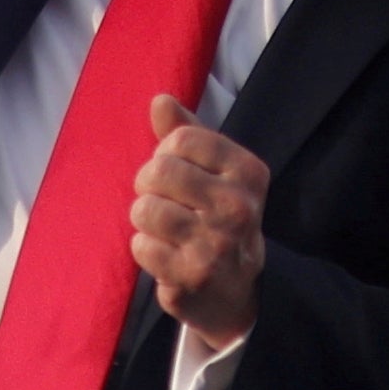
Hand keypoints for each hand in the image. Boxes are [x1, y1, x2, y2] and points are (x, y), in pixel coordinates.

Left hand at [132, 96, 266, 342]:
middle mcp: (238, 206)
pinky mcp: (192, 276)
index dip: (165, 153)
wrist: (236, 289)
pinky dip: (145, 249)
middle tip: (162, 202)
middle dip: (148, 185)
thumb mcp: (213, 171)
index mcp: (248, 171)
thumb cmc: (217, 217)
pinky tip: (165, 255)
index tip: (178, 175)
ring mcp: (216, 244)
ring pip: (145, 208)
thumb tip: (160, 100)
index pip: (180, 138)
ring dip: (144, 219)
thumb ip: (186, 132)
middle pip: (159, 170)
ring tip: (164, 230)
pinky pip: (141, 246)